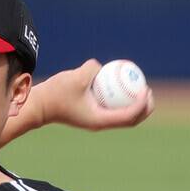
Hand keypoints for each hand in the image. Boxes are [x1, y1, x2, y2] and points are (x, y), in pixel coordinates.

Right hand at [37, 59, 153, 131]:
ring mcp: (97, 120)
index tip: (146, 88)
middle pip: (130, 120)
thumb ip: (92, 68)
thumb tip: (103, 67)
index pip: (128, 116)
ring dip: (135, 104)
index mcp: (99, 120)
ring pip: (123, 115)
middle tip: (148, 90)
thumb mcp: (76, 77)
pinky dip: (121, 98)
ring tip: (142, 87)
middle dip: (144, 107)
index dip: (141, 103)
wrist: (40, 105)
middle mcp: (100, 123)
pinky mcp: (93, 114)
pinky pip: (113, 107)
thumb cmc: (56, 94)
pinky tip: (123, 84)